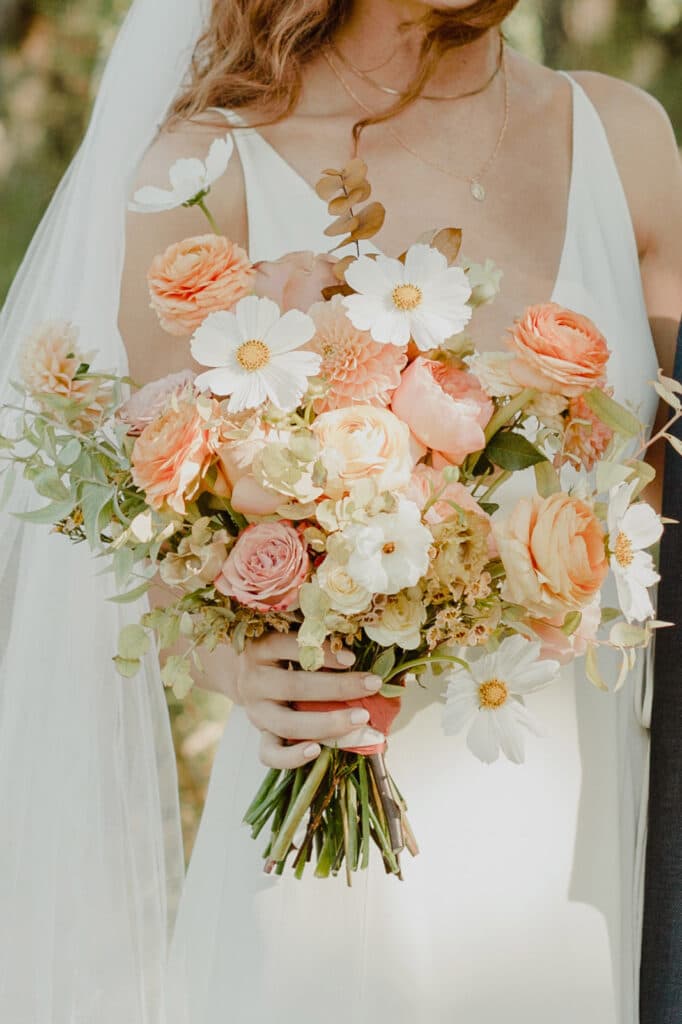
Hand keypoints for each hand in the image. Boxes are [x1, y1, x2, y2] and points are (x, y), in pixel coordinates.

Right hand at [235, 634, 382, 768]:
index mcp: (261, 649)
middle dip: (337, 687)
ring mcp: (255, 711)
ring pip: (286, 723)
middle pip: (293, 687)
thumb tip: (361, 655)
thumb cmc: (283, 654)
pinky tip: (317, 751)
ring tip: (361, 719)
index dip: (321, 653)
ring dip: (327, 723)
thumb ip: (317, 647)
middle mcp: (254, 680)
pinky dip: (293, 756)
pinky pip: (270, 754)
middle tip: (372, 685)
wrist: (252, 675)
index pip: (288, 647)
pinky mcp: (260, 735)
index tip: (352, 658)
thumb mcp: (292, 643)